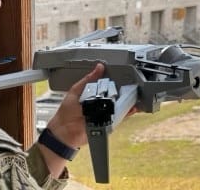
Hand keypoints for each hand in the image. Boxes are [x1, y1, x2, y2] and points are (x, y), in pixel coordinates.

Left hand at [38, 63, 137, 177]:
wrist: (65, 131)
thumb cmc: (67, 111)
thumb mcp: (76, 91)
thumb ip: (88, 80)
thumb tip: (99, 67)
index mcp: (92, 94)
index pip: (105, 85)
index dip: (113, 80)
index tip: (122, 75)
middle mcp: (99, 103)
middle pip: (114, 95)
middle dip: (122, 90)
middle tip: (130, 85)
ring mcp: (104, 114)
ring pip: (118, 106)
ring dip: (127, 101)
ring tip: (134, 94)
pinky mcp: (107, 124)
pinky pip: (119, 118)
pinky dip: (126, 113)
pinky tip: (132, 108)